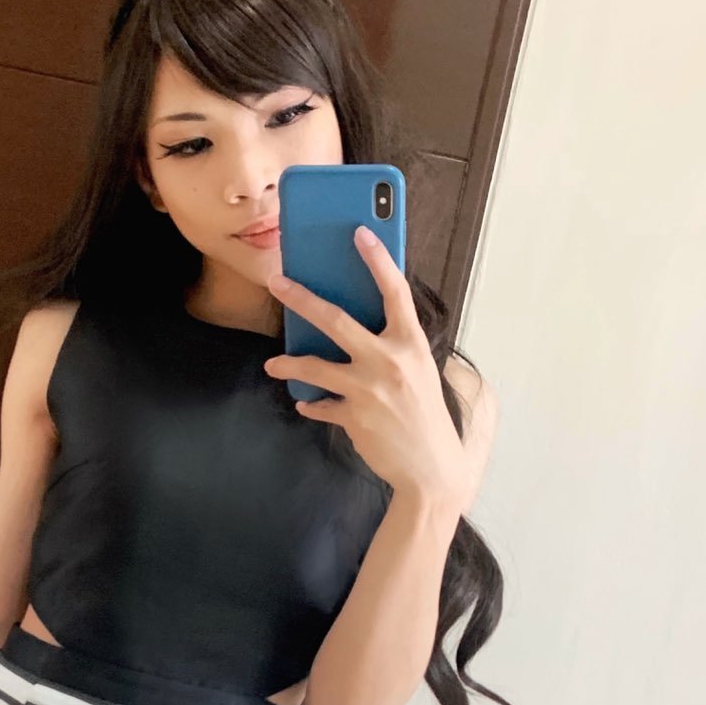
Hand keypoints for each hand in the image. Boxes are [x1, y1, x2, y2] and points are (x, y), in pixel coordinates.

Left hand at [263, 228, 469, 510]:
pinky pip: (321, 405)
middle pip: (336, 320)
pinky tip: (305, 403)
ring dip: (290, 363)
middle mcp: (390, 362)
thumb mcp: (422, 373)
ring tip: (274, 363)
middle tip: (277, 282)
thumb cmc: (427, 419)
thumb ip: (396, 347)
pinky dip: (312, 404)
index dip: (377, 260)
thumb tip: (362, 326)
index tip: (359, 233)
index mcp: (412, 344)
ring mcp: (369, 390)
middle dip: (302, 298)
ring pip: (316, 366)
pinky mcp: (354, 417)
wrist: (431, 471)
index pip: (394, 291)